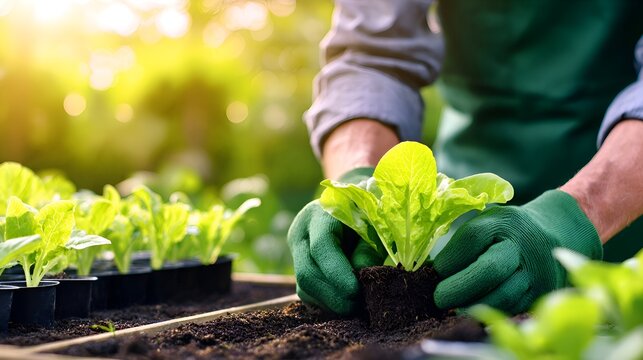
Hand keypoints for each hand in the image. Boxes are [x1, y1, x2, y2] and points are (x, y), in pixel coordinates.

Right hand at [287, 168, 383, 314]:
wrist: (350, 212)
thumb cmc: (365, 218)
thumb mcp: (372, 228)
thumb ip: (368, 251)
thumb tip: (361, 279)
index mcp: (318, 215)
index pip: (321, 246)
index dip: (336, 272)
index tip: (355, 291)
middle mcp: (300, 233)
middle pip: (307, 272)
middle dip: (333, 295)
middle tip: (358, 305)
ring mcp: (295, 253)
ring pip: (305, 287)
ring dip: (331, 302)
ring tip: (356, 305)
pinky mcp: (298, 270)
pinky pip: (307, 295)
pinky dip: (327, 303)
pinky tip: (345, 302)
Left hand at [433, 190, 602, 313]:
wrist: (557, 232)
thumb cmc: (507, 231)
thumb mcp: (487, 224)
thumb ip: (463, 244)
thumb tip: (431, 273)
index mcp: (504, 221)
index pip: (473, 238)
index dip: (449, 258)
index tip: (433, 272)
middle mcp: (524, 245)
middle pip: (489, 269)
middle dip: (459, 287)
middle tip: (438, 298)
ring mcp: (537, 272)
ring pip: (503, 296)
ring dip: (472, 306)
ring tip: (453, 309)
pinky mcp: (542, 294)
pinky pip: (512, 309)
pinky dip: (490, 314)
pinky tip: (472, 313)